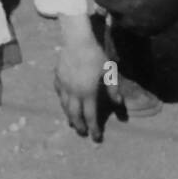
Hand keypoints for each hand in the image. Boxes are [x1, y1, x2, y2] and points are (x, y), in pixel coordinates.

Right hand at [54, 21, 106, 141]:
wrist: (77, 40)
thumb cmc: (96, 55)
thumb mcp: (109, 72)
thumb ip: (113, 89)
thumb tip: (119, 104)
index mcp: (88, 93)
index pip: (90, 116)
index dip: (93, 128)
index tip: (96, 138)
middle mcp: (74, 92)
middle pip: (74, 114)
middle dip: (79, 126)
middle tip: (83, 133)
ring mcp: (64, 84)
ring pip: (64, 105)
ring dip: (69, 115)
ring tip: (72, 122)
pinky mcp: (58, 76)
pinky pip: (59, 92)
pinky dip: (62, 99)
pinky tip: (64, 100)